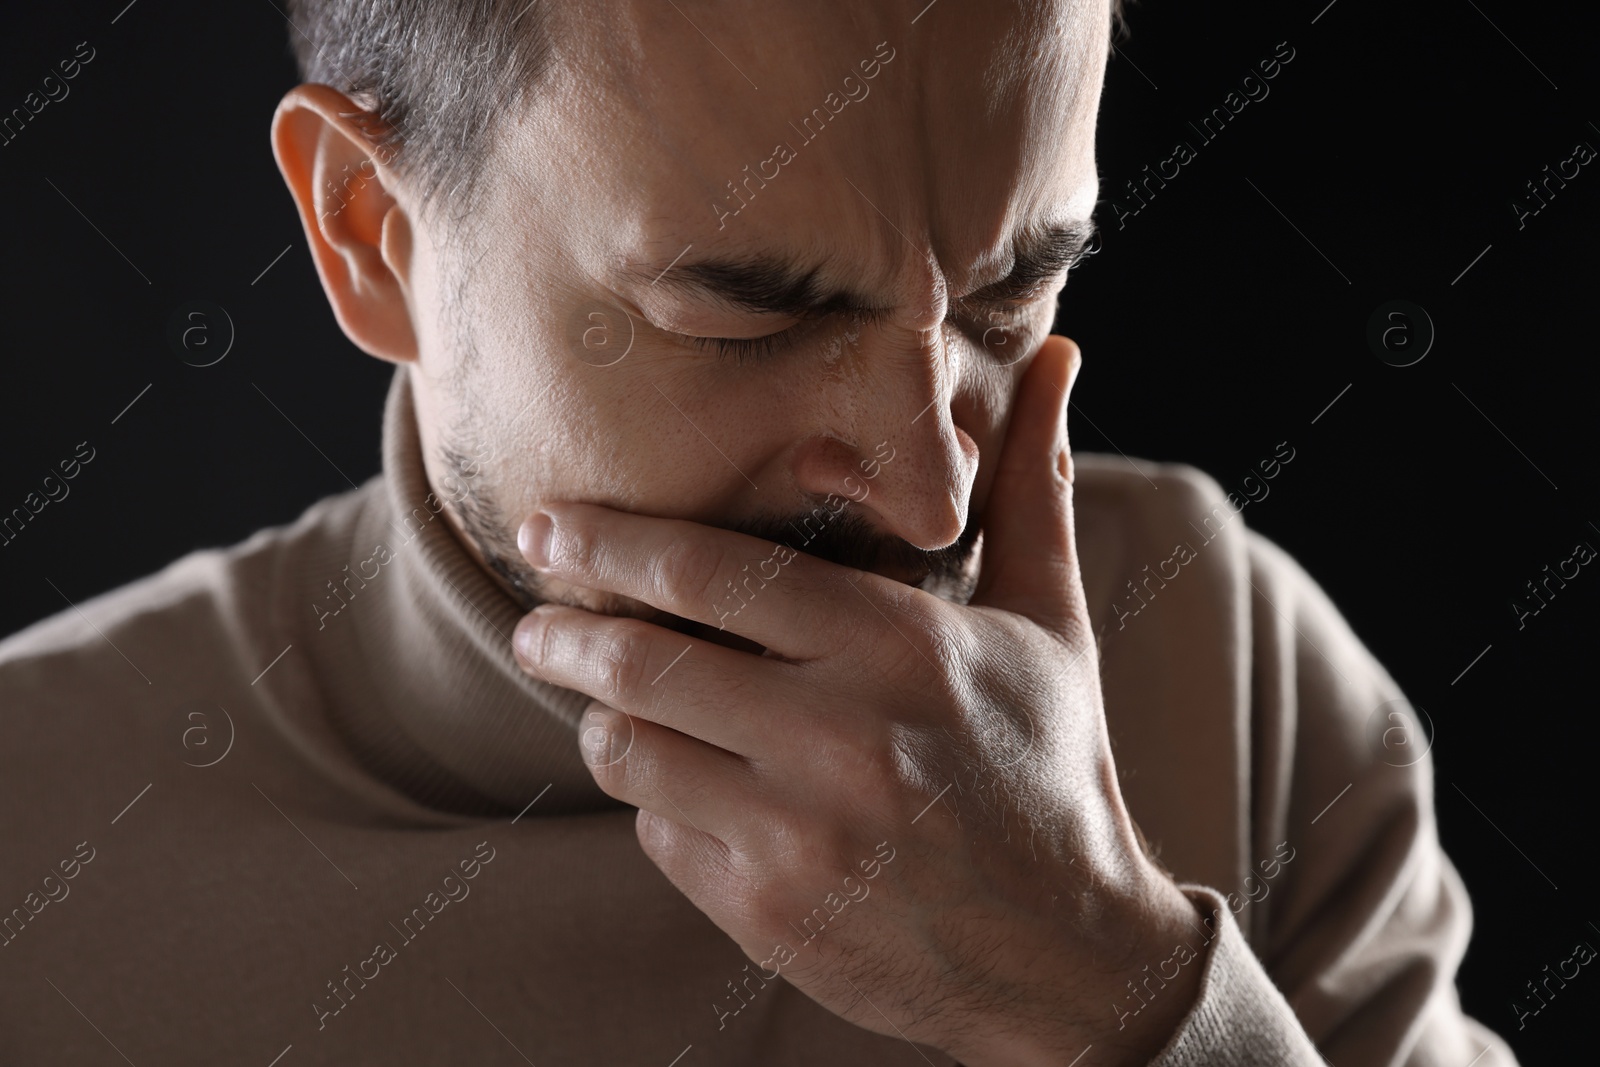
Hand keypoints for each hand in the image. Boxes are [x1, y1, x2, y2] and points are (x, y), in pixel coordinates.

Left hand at [511, 336, 1202, 1065]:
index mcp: (898, 647)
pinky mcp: (766, 913)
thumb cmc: (1050, 768)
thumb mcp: (1049, 623)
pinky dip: (657, 802)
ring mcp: (795, 833)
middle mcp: (838, 737)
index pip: (711, 571)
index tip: (548, 525)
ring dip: (603, 719)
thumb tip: (1057, 350)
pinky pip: (656, 833)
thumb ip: (1029, 489)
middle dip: (561, 634)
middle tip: (534, 622)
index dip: (609, 542)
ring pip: (628, 750)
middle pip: (640, 661)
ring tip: (610, 705)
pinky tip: (695, 790)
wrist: (1067, 955)